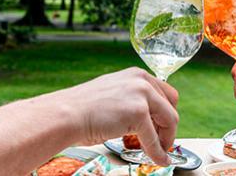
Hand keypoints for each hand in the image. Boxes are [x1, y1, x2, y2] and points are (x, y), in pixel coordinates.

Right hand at [57, 67, 178, 165]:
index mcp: (136, 75)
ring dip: (166, 139)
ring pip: (169, 120)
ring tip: (160, 151)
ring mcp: (141, 95)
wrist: (65, 115)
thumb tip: (146, 116)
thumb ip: (133, 99)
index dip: (167, 112)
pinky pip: (154, 138)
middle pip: (171, 106)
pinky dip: (158, 152)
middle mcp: (142, 80)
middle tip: (164, 141)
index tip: (164, 126)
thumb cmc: (82, 108)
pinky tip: (158, 159)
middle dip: (168, 127)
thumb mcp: (114, 94)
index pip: (166, 93)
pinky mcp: (139, 113)